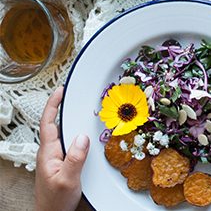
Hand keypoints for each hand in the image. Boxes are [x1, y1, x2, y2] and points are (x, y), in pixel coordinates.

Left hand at [35, 87, 89, 210]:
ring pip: (63, 134)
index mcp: (48, 153)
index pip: (48, 123)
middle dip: (62, 108)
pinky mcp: (62, 162)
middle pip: (55, 124)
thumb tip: (82, 137)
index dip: (53, 105)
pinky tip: (84, 135)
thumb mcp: (67, 180)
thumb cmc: (55, 202)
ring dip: (70, 121)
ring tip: (80, 110)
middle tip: (72, 95)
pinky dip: (76, 134)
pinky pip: (69, 143)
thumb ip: (75, 158)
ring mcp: (55, 157)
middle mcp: (50, 152)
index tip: (60, 91)